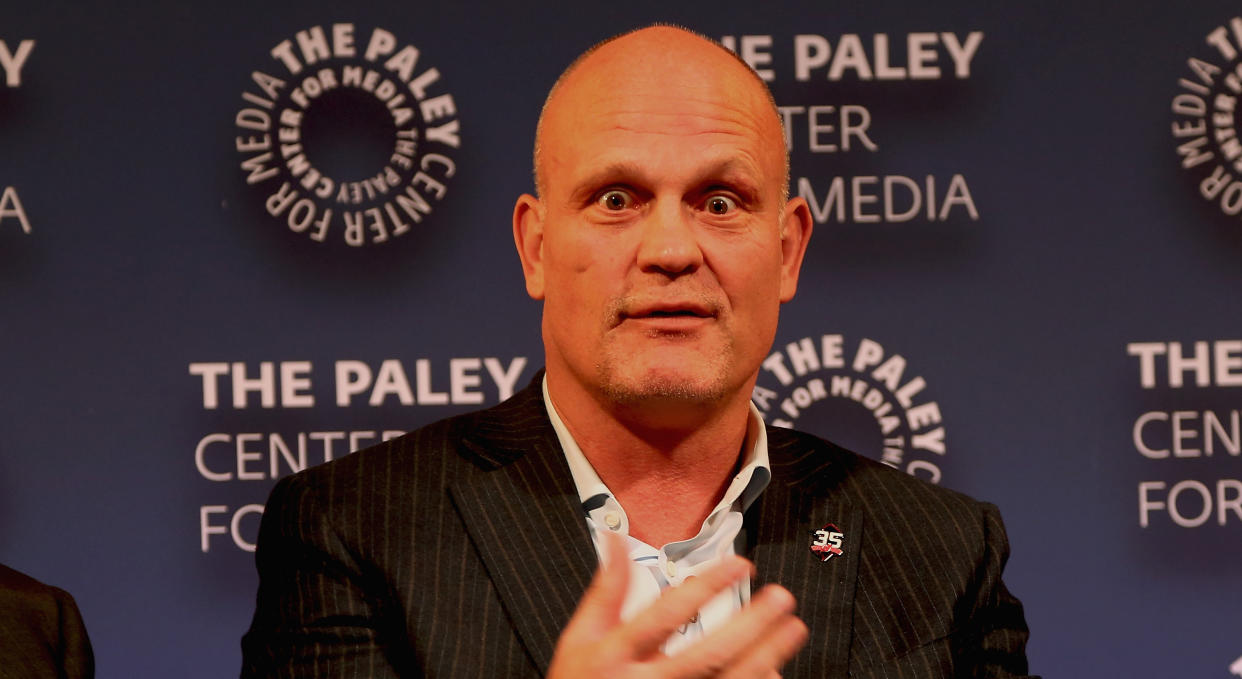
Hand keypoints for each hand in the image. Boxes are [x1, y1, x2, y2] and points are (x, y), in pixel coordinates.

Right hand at [548, 532, 808, 678]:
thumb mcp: (580, 637)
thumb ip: (605, 590)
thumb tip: (614, 539)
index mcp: (616, 656)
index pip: (665, 616)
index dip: (705, 587)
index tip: (739, 564)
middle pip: (706, 655)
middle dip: (749, 625)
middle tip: (781, 597)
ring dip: (764, 656)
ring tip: (793, 628)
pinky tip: (775, 671)